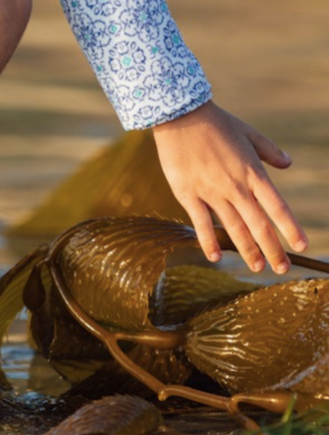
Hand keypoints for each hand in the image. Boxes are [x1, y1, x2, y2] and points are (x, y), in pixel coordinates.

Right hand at [153, 100, 306, 273]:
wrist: (181, 116)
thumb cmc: (216, 123)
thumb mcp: (249, 133)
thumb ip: (269, 151)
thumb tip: (288, 164)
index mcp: (253, 173)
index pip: (277, 207)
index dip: (290, 228)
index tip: (301, 246)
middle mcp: (235, 186)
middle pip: (258, 224)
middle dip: (272, 249)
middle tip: (281, 269)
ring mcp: (211, 191)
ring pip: (234, 227)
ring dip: (248, 250)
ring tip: (258, 268)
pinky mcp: (188, 193)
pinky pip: (201, 222)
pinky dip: (209, 241)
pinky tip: (216, 257)